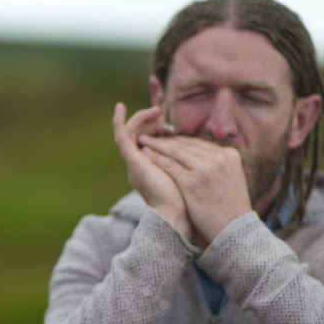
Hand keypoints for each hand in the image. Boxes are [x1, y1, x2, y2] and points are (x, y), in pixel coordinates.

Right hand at [112, 103, 192, 240]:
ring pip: (131, 132)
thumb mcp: (189, 175)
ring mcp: (134, 163)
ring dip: (140, 117)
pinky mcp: (132, 161)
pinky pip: (121, 136)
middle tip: (160, 109)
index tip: (166, 115)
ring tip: (155, 109)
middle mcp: (140, 164)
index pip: (151, 142)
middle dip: (148, 120)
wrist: (179, 216)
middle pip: (140, 135)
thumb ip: (188, 162)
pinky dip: (119, 121)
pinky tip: (120, 107)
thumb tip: (204, 149)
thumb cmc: (189, 202)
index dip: (156, 127)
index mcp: (152, 168)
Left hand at [136, 132, 252, 245]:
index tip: (165, 139)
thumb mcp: (232, 177)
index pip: (199, 143)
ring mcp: (205, 169)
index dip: (179, 140)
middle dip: (166, 140)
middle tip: (150, 135)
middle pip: (186, 144)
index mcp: (229, 155)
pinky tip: (145, 154)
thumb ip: (218, 163)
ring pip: (175, 151)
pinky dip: (156, 158)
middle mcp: (218, 158)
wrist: (233, 230)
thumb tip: (201, 154)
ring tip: (143, 140)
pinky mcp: (192, 182)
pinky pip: (169, 165)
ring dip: (157, 145)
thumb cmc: (230, 208)